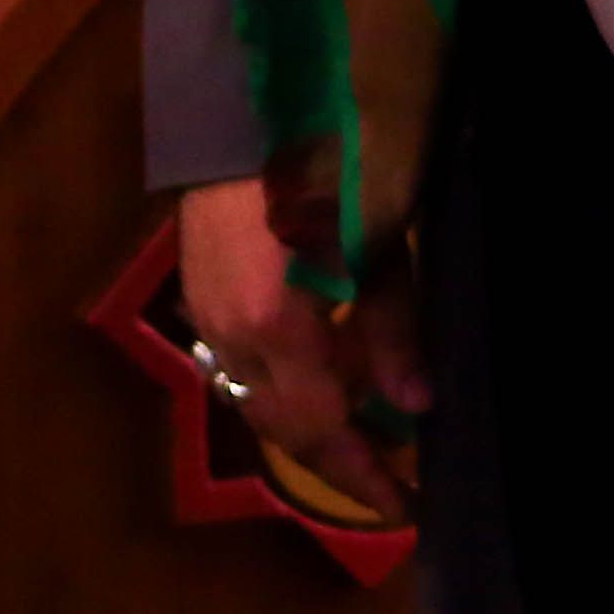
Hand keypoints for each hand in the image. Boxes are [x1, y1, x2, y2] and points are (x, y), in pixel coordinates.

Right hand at [181, 174, 409, 525]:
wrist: (237, 104)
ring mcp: (207, 313)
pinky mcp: (199, 287)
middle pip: (284, 426)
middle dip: (339, 454)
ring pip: (259, 396)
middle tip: (393, 464)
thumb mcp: (378, 244)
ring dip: (311, 416)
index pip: (323, 433)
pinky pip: (242, 361)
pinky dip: (285, 379)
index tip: (406, 509)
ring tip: (366, 410)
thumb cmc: (322, 162)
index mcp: (278, 330)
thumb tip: (414, 408)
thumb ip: (392, 330)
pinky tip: (322, 358)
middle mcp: (232, 337)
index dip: (364, 476)